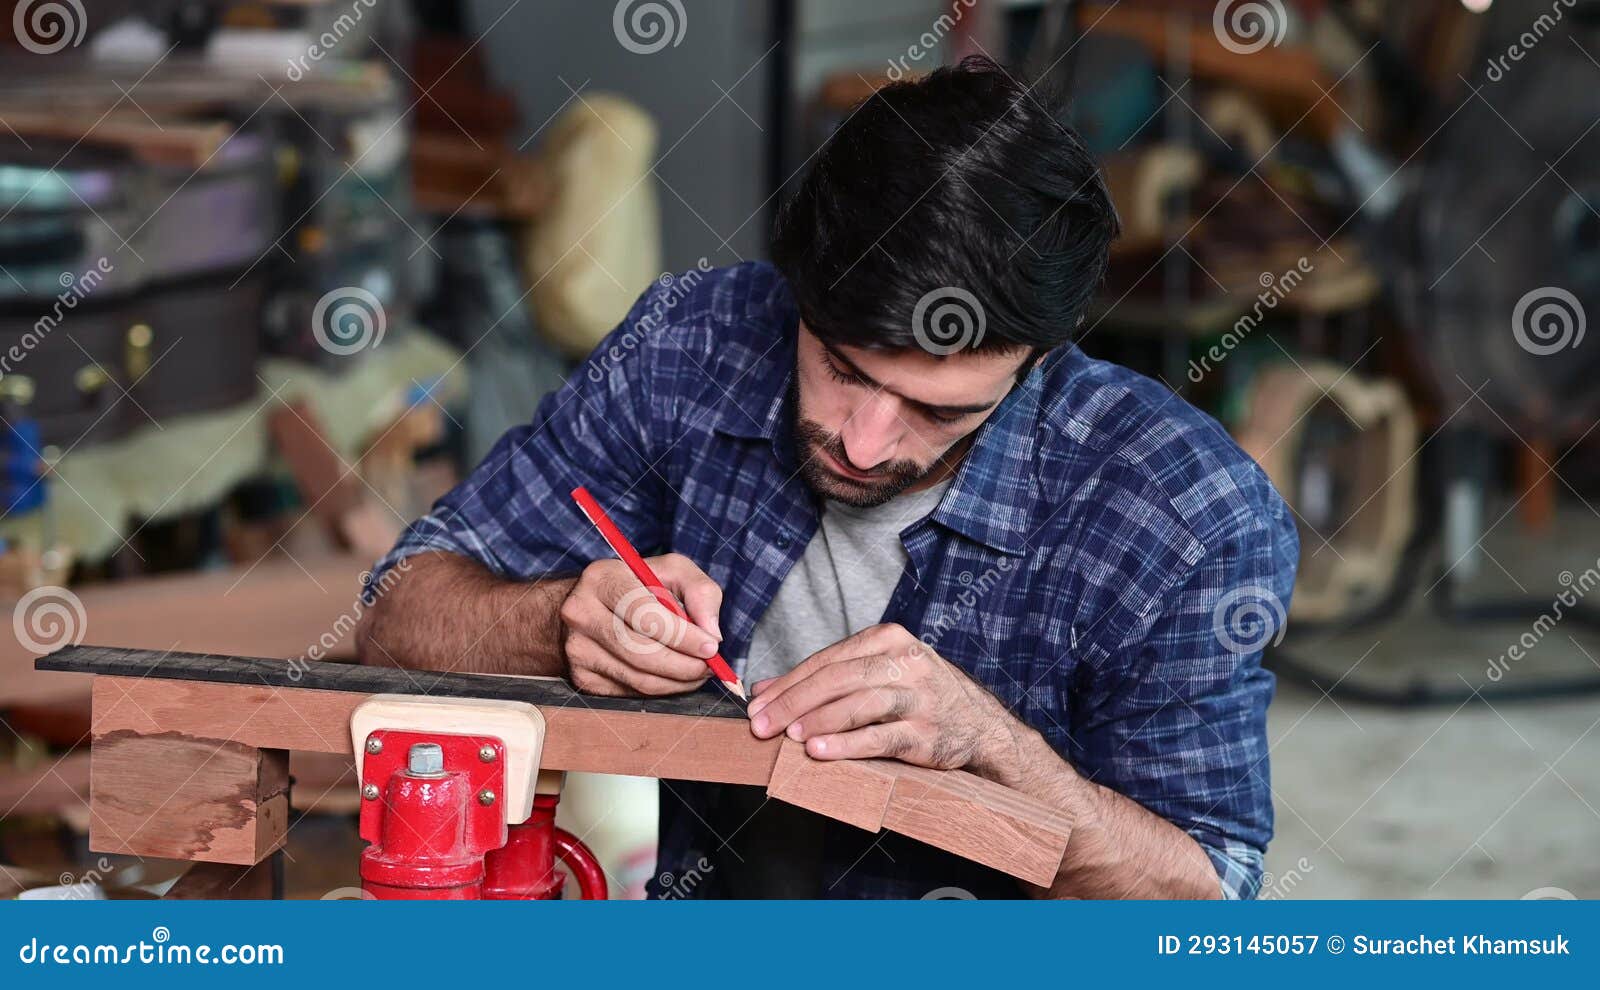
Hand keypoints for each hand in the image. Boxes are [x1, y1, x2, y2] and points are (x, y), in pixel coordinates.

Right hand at [558, 553, 723, 695]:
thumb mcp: (672, 571)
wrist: (589, 606)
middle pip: (641, 652)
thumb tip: (711, 632)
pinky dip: (661, 689)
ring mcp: (578, 649)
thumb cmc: (638, 585)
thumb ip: (700, 591)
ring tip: (698, 672)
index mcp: (602, 579)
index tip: (710, 646)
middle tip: (711, 666)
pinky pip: (631, 692)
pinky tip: (674, 677)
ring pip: (639, 679)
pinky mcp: (582, 677)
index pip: (644, 614)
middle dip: (685, 665)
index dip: (682, 635)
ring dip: (678, 682)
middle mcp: (581, 613)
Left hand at [746, 623, 1019, 779]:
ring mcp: (919, 698)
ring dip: (818, 720)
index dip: (789, 681)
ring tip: (788, 734)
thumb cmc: (918, 697)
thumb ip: (825, 678)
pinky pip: (880, 738)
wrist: (979, 725)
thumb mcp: (877, 674)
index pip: (828, 659)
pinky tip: (819, 751)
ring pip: (859, 705)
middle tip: (762, 723)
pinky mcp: (927, 733)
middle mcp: (906, 662)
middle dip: (794, 702)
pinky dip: (846, 744)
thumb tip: (764, 689)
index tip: (758, 702)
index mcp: (889, 639)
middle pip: (839, 679)